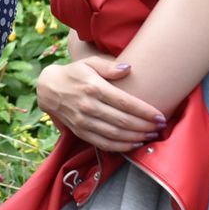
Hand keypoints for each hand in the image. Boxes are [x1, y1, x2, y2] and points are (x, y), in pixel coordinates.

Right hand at [35, 59, 165, 151]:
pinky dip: (120, 147)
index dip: (145, 111)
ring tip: (150, 136)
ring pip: (114, 135)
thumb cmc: (74, 73)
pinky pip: (103, 144)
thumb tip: (128, 69)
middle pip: (122, 121)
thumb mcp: (89, 63)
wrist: (48, 88)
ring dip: (135, 137)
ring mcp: (83, 121)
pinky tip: (133, 144)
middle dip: (145, 126)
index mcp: (94, 88)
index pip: (125, 102)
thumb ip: (109, 67)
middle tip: (160, 127)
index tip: (160, 116)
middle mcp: (89, 106)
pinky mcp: (80, 132)